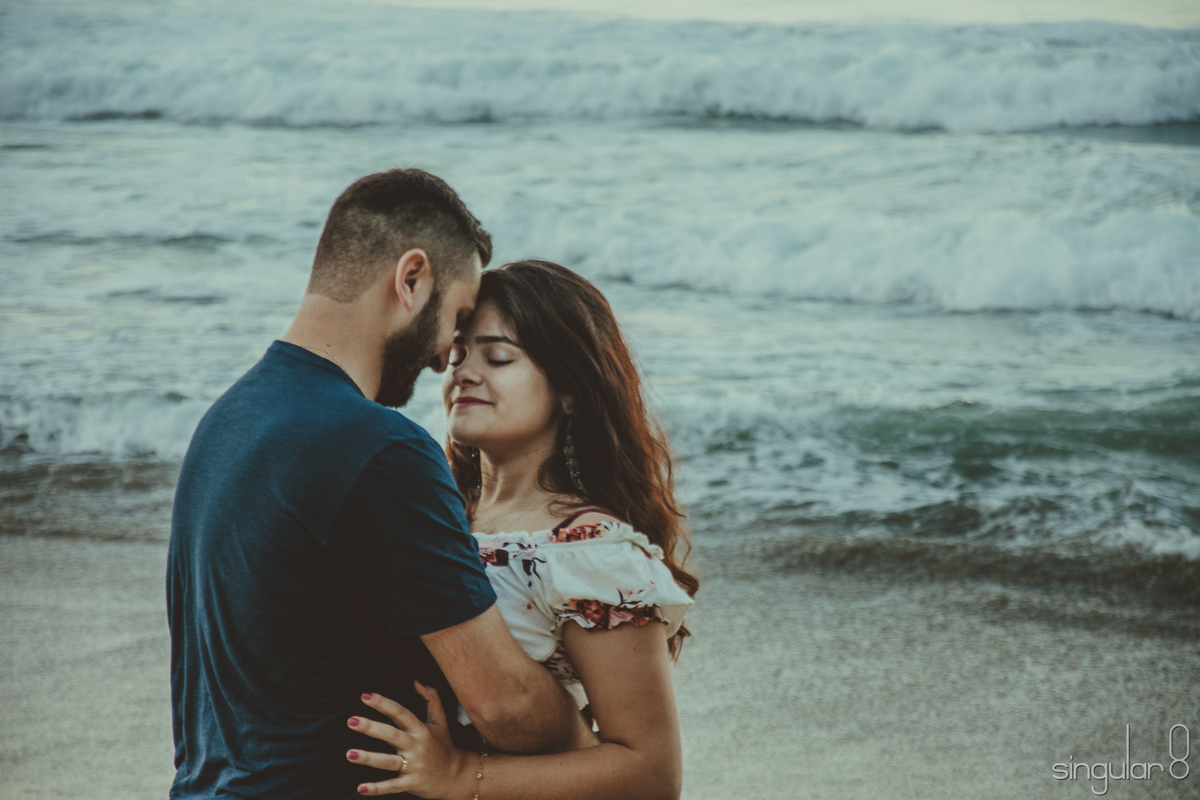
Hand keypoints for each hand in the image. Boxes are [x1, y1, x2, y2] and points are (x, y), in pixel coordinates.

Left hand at [347, 682, 471, 797]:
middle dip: (371, 728)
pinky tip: (361, 788)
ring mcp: (414, 766)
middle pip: (392, 735)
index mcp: (421, 729)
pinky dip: (377, 788)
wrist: (456, 776)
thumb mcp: (441, 721)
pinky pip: (393, 786)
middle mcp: (416, 746)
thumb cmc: (444, 746)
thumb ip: (431, 698)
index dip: (383, 703)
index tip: (365, 696)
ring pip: (388, 761)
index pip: (400, 713)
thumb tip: (417, 681)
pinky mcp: (411, 783)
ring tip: (349, 754)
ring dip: (369, 758)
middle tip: (351, 720)